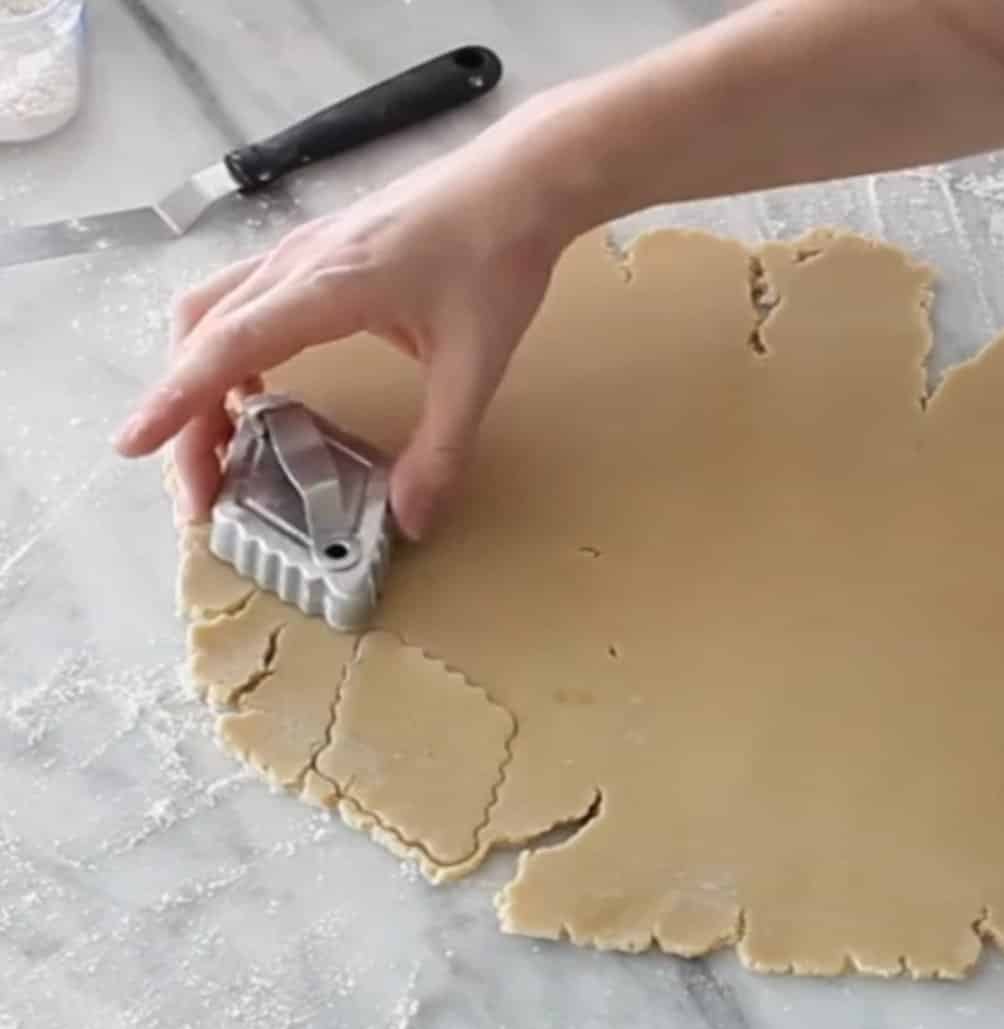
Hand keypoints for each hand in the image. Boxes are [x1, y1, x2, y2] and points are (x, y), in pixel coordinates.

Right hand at [114, 119, 572, 536]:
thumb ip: (443, 448)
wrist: (518, 182)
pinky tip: (256, 399)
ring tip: (218, 452)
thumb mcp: (477, 366)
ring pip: (211, 314)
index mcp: (325, 287)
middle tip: (201, 494)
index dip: (177, 400)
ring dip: (198, 381)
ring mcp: (299, 253)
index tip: (135, 445)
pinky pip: (241, 302)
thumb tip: (412, 520)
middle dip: (186, 418)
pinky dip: (227, 353)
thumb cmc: (497, 259)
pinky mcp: (313, 253)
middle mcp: (295, 264)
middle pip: (204, 339)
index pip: (227, 346)